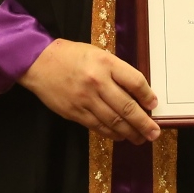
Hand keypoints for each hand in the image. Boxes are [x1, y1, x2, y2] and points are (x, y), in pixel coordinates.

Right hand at [20, 38, 160, 143]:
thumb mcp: (98, 54)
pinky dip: (111, 133)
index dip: (147, 96)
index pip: (135, 82)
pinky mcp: (74, 112)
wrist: (39, 62)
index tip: (154, 104)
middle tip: (154, 133)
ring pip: (113, 121)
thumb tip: (136, 92)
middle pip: (127, 107)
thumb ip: (116, 71)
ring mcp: (85, 99)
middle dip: (143, 123)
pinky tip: (120, 136)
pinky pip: (98, 126)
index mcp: (106, 63)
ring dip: (130, 132)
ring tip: (141, 138)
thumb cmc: (72, 56)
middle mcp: (97, 82)